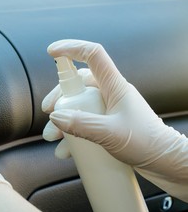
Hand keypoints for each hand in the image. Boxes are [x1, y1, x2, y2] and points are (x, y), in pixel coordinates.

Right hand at [42, 39, 187, 201]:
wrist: (164, 162)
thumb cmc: (145, 144)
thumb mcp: (110, 134)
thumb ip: (81, 124)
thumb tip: (56, 117)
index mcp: (115, 86)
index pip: (93, 55)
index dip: (72, 48)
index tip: (52, 52)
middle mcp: (110, 94)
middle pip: (78, 85)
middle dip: (59, 99)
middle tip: (48, 113)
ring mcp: (108, 110)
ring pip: (78, 106)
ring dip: (62, 121)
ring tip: (53, 139)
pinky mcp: (107, 124)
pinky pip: (83, 123)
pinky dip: (71, 134)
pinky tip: (65, 151)